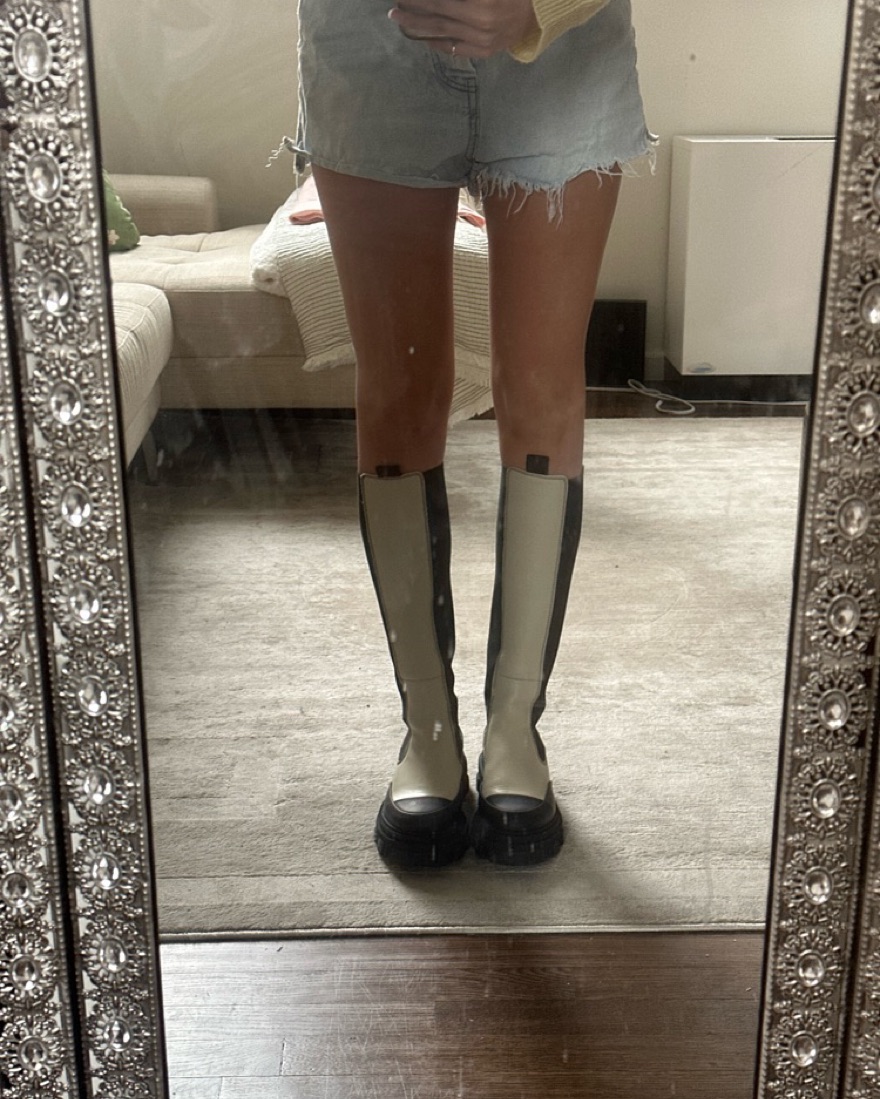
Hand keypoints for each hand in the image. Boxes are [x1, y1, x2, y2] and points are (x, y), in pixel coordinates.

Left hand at [388, 0, 539, 58]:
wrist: (537, 12)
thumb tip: (438, 0)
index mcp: (482, 3)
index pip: (441, 1)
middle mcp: (480, 23)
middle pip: (437, 16)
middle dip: (413, 12)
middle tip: (394, 9)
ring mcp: (481, 41)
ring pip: (442, 33)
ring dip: (418, 27)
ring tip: (401, 20)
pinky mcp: (483, 52)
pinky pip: (454, 48)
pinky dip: (436, 42)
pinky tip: (423, 37)